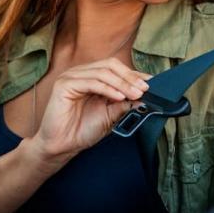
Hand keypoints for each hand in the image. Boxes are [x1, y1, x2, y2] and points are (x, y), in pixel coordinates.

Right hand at [30, 58, 150, 162]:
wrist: (62, 147)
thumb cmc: (83, 130)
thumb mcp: (111, 115)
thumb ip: (125, 103)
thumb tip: (144, 96)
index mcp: (93, 76)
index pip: (117, 68)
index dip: (135, 74)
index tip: (152, 84)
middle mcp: (82, 73)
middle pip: (111, 65)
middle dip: (130, 77)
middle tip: (145, 89)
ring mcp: (72, 76)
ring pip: (103, 72)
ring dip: (123, 83)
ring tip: (135, 94)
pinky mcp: (64, 84)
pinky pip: (91, 82)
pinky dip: (108, 89)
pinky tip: (119, 97)